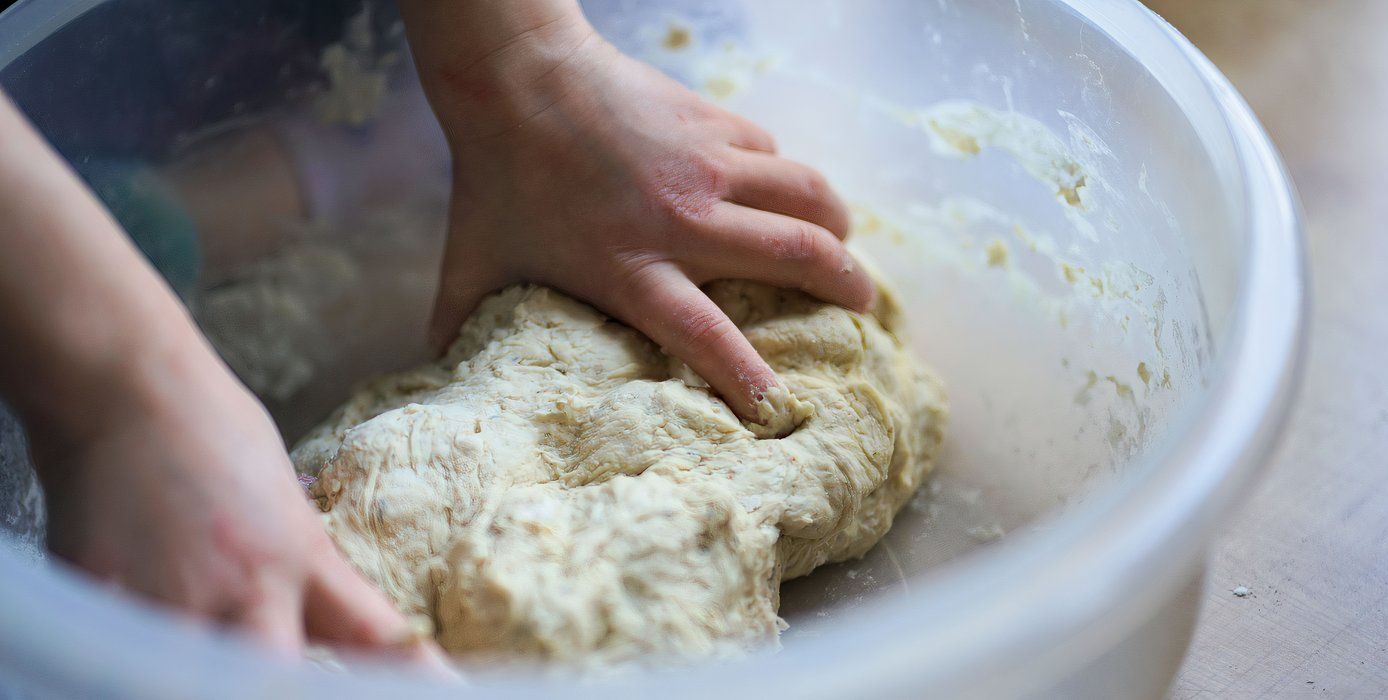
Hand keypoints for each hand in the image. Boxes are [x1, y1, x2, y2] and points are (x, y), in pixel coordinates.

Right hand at [32, 345, 443, 663]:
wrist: (126, 387)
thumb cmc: (213, 430)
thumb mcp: (284, 502)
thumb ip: (302, 568)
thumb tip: (316, 618)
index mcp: (301, 556)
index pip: (373, 636)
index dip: (414, 677)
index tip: (450, 691)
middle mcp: (245, 587)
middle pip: (276, 679)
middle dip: (281, 684)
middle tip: (284, 673)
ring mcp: (169, 598)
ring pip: (195, 678)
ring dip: (205, 671)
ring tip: (206, 629)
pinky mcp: (101, 598)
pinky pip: (124, 654)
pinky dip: (135, 655)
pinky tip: (143, 616)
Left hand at [404, 4, 874, 422]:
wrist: (517, 78)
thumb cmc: (494, 182)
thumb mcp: (473, 268)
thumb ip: (463, 329)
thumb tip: (441, 382)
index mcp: (628, 266)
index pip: (704, 333)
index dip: (748, 376)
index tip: (781, 409)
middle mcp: (681, 218)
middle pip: (795, 253)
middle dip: (844, 286)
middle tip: (862, 308)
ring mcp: (707, 164)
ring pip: (808, 193)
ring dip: (838, 226)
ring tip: (844, 248)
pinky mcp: (714, 123)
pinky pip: (776, 155)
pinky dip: (790, 179)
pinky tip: (779, 193)